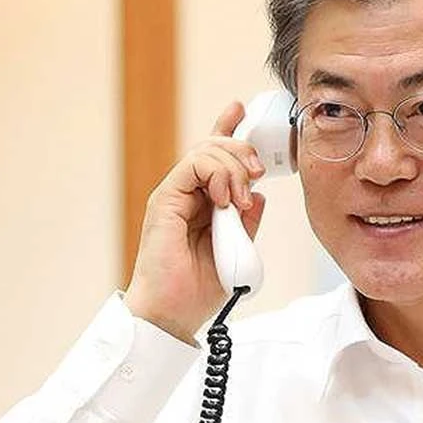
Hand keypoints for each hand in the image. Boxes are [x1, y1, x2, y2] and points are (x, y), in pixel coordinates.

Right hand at [124, 102, 265, 342]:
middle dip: (243, 151)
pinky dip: (216, 174)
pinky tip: (225, 197)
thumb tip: (257, 193)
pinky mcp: (165, 200)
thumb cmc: (201, 287)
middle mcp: (188, 193)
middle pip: (215, 147)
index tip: (240, 109)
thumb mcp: (240, 249)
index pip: (214, 156)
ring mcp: (175, 194)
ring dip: (234, 167)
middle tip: (257, 174)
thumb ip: (247, 219)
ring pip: (206, 151)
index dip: (227, 129)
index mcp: (204, 201)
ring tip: (240, 197)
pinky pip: (192, 166)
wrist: (174, 313)